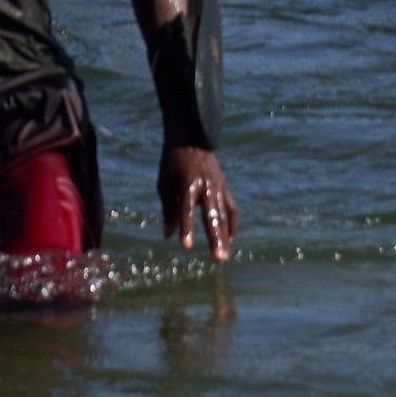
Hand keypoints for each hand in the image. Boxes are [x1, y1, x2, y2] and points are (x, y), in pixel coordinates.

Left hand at [158, 143, 237, 261]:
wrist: (191, 137)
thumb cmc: (173, 162)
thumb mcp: (164, 183)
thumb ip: (168, 209)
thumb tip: (168, 236)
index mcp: (187, 182)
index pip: (186, 210)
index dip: (186, 228)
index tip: (186, 247)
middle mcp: (206, 185)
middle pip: (213, 216)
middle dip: (216, 238)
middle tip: (219, 259)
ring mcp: (219, 186)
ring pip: (225, 215)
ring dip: (225, 236)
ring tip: (223, 256)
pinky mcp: (225, 187)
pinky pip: (231, 209)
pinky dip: (230, 224)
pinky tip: (228, 239)